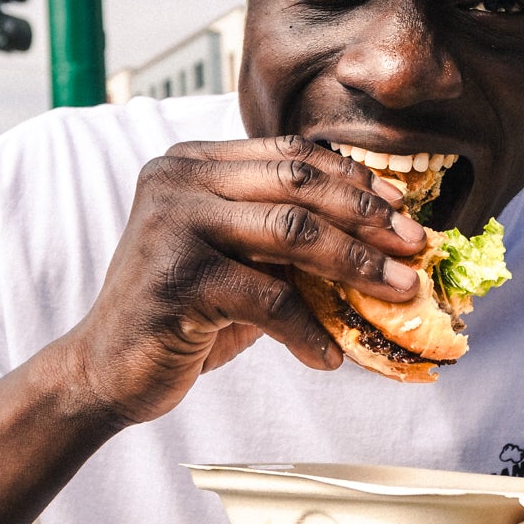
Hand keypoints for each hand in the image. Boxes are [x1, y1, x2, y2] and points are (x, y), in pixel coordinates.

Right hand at [62, 136, 429, 428]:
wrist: (107, 369)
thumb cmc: (183, 314)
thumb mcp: (238, 260)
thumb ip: (286, 236)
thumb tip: (383, 237)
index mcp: (192, 162)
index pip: (290, 154)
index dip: (352, 177)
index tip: (400, 205)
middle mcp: (177, 179)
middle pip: (298, 185)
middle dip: (368, 217)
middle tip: (416, 247)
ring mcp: (172, 224)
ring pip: (292, 234)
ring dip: (357, 267)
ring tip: (398, 293)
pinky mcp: (177, 277)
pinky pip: (268, 299)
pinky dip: (308, 331)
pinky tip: (328, 356)